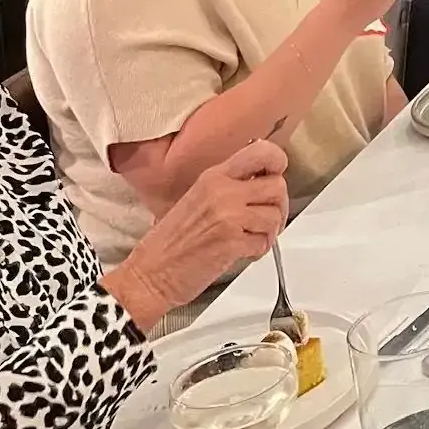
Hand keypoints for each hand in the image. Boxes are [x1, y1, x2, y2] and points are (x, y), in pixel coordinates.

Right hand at [104, 140, 289, 332]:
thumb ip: (227, 186)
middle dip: (279, 205)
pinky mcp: (231, 244)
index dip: (277, 163)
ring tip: (255, 238)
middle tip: (269, 217)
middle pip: (277, 186)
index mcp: (214, 176)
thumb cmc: (169, 242)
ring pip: (275, 216)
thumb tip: (259, 181)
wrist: (149, 275)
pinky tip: (245, 252)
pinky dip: (260, 250)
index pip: (262, 152)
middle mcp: (223, 192)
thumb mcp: (196, 198)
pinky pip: (264, 242)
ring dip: (270, 231)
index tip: (276, 175)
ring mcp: (229, 217)